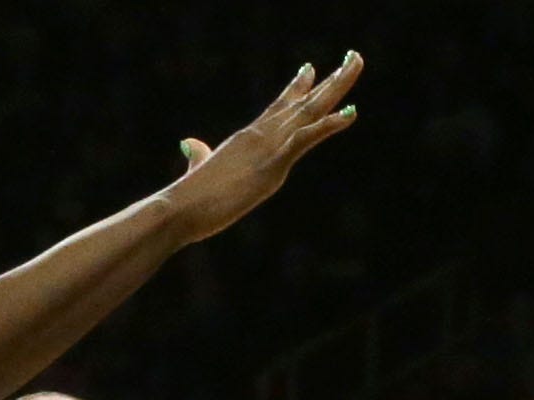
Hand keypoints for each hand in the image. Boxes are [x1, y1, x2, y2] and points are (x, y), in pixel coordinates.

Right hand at [169, 51, 364, 242]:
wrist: (177, 209)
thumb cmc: (187, 198)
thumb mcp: (199, 171)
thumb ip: (199, 156)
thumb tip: (189, 143)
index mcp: (246, 139)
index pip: (278, 107)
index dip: (296, 87)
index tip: (311, 68)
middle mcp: (260, 136)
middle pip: (302, 102)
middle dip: (331, 81)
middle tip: (354, 56)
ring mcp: (267, 148)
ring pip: (310, 111)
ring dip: (337, 86)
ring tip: (356, 62)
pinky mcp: (271, 166)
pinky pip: (305, 139)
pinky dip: (328, 125)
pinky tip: (351, 112)